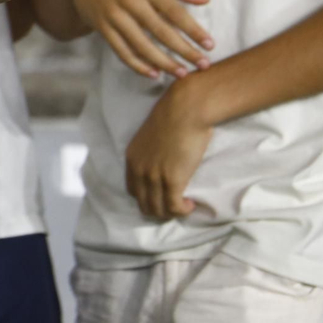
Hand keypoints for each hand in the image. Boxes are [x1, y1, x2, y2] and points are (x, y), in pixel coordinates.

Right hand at [57, 0, 214, 78]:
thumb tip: (205, 0)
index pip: (175, 12)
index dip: (193, 30)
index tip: (210, 45)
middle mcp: (129, 1)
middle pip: (161, 32)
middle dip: (184, 51)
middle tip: (203, 65)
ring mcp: (113, 15)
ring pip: (141, 46)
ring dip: (163, 63)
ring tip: (182, 73)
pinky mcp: (101, 27)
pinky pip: (121, 50)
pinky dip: (137, 65)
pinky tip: (153, 73)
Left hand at [125, 78, 212, 219]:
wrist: (186, 109)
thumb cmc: (174, 116)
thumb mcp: (153, 135)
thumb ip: (153, 151)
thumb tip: (165, 160)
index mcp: (132, 158)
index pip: (132, 190)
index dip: (146, 197)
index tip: (161, 197)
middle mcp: (138, 170)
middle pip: (143, 204)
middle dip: (159, 209)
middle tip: (175, 206)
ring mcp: (153, 176)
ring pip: (157, 209)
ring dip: (171, 212)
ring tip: (183, 206)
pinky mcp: (171, 180)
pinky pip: (174, 207)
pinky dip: (182, 210)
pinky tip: (190, 205)